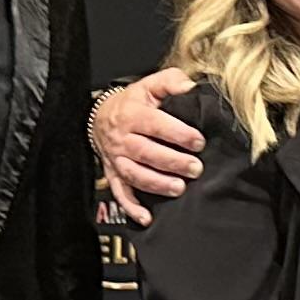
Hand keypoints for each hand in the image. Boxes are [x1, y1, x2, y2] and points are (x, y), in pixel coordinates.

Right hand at [92, 66, 201, 224]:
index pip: (155, 124)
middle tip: (196, 168)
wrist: (100, 116)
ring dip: (157, 184)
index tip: (198, 142)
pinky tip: (147, 217)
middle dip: (172, 162)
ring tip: (179, 189)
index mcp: (133, 115)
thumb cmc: (131, 102)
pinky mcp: (114, 175)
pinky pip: (120, 193)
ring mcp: (117, 159)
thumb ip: (171, 82)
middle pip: (146, 152)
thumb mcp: (149, 85)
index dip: (178, 134)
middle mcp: (123, 138)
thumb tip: (192, 87)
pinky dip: (132, 207)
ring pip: (135, 174)